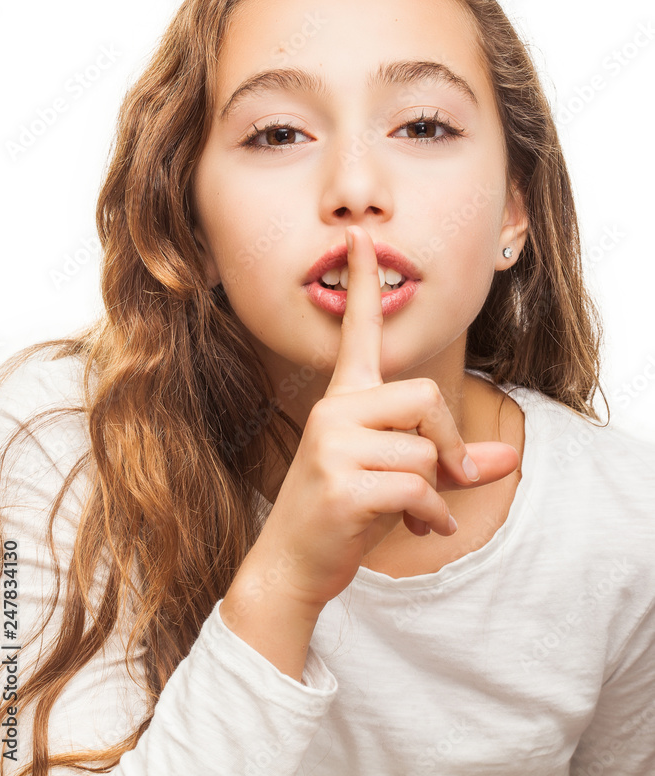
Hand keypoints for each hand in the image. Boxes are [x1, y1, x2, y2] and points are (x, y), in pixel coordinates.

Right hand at [251, 225, 519, 610]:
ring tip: (417, 512)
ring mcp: (333, 447)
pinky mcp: (341, 485)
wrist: (292, 564)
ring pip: (424, 450)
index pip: (357, 332)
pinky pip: (417, 487)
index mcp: (344, 399)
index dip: (362, 284)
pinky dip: (432, 514)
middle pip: (423, 397)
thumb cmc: (346, 512)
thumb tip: (511, 457)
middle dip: (448, 441)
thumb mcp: (399, 477)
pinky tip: (420, 528)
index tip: (362, 238)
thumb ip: (453, 460)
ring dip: (436, 491)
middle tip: (449, 477)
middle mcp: (334, 412)